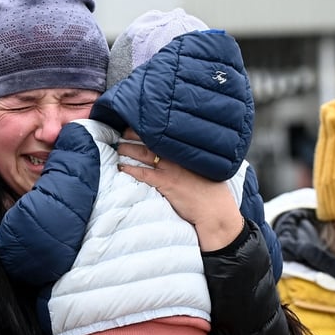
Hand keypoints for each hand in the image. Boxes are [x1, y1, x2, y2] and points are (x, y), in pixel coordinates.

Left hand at [116, 129, 243, 251]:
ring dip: (129, 149)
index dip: (151, 128)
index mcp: (188, 151)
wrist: (216, 211)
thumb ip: (193, 161)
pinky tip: (121, 167)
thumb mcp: (206, 170)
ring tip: (118, 146)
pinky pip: (144, 174)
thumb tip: (182, 158)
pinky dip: (131, 170)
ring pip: (144, 154)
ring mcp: (172, 169)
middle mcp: (179, 156)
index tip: (140, 122)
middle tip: (122, 131)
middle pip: (152, 140)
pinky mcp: (167, 183)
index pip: (166, 134)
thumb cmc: (214, 193)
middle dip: (135, 134)